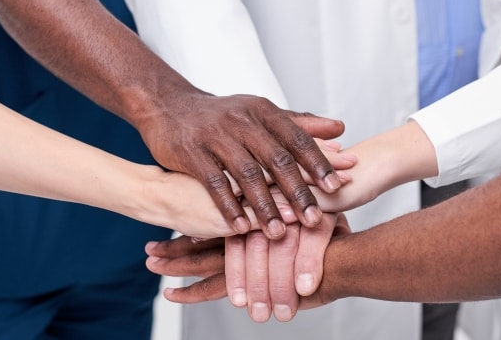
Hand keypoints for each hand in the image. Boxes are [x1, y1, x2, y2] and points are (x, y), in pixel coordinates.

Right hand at [136, 92, 345, 238]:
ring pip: (247, 174)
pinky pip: (214, 183)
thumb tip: (341, 129)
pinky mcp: (191, 151)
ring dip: (264, 206)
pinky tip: (240, 229)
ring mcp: (215, 135)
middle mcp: (242, 119)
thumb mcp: (259, 113)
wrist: (168, 105)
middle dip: (296, 191)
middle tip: (312, 219)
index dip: (319, 162)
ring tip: (279, 232)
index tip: (338, 186)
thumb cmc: (221, 116)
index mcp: (263, 110)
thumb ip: (299, 124)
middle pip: (276, 158)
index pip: (297, 138)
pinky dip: (229, 208)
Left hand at [144, 211, 350, 321]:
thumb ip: (294, 205)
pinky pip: (216, 284)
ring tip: (151, 265)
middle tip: (149, 250)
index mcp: (258, 211)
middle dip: (177, 244)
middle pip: (206, 235)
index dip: (194, 225)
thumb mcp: (310, 210)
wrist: (351, 242)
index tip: (168, 228)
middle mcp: (248, 229)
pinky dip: (194, 290)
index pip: (221, 216)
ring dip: (178, 263)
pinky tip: (173, 295)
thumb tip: (288, 206)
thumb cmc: (336, 227)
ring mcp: (247, 250)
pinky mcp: (251, 273)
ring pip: (205, 257)